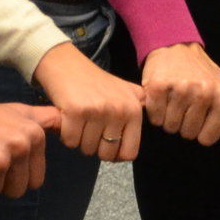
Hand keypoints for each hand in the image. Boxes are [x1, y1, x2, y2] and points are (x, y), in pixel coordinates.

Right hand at [35, 43, 146, 159]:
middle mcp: (119, 111)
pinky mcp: (75, 112)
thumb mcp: (125, 90)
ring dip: (79, 140)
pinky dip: (65, 134)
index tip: (105, 146)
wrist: (66, 64)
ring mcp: (97, 111)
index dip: (115, 155)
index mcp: (134, 110)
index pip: (129, 153)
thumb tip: (154, 121)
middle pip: (106, 154)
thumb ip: (139, 105)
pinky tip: (67, 119)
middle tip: (88, 130)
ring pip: (86, 148)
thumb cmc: (95, 81)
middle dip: (94, 147)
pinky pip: (70, 141)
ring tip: (78, 122)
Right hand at [142, 42, 219, 146]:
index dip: (199, 131)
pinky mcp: (158, 86)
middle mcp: (204, 93)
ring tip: (173, 100)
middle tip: (183, 105)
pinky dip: (154, 112)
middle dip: (182, 124)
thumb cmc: (204, 70)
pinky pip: (154, 116)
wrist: (175, 44)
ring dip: (168, 118)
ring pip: (170, 126)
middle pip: (187, 133)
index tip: (197, 115)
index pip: (206, 138)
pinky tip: (161, 97)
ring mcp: (180, 89)